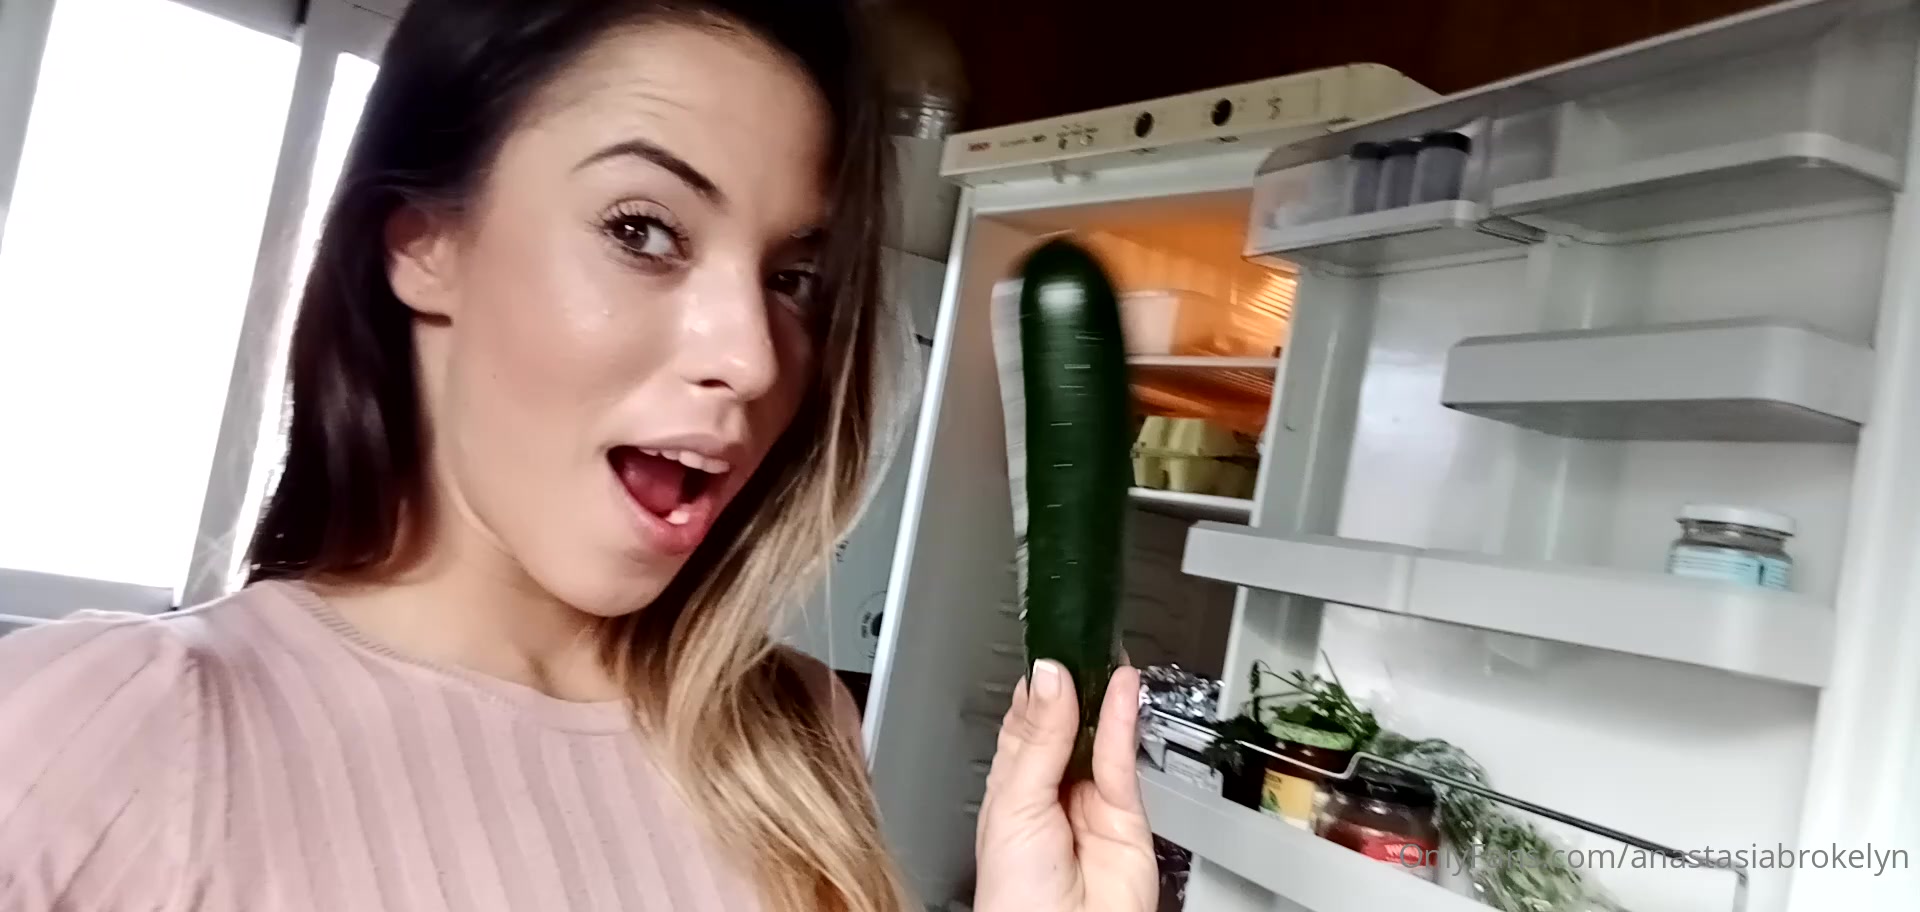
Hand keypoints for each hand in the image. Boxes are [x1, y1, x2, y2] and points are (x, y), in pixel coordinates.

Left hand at [973, 661, 1155, 911]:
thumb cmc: (1016, 898)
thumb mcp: (1014, 802)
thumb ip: (1039, 739)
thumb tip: (1050, 679)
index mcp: (1010, 788)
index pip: (1026, 723)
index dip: (1039, 686)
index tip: (1048, 645)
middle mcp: (1051, 791)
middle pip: (1066, 722)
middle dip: (1072, 684)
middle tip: (1076, 639)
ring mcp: (1090, 800)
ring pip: (1097, 734)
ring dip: (1100, 693)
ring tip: (1101, 651)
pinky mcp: (1127, 812)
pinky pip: (1122, 755)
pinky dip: (1123, 718)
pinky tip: (1122, 687)